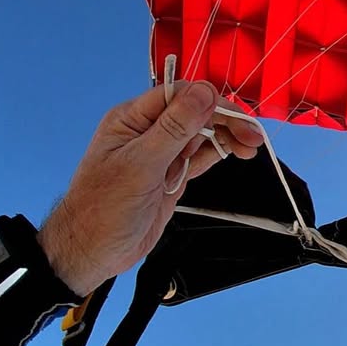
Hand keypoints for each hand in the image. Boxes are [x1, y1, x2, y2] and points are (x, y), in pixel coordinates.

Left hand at [37, 82, 263, 295]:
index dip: (211, 102)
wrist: (92, 252)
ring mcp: (161, 154)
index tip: (236, 118)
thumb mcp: (141, 164)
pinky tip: (236, 153)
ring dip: (227, 137)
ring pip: (202, 135)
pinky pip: (200, 157)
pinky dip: (219, 154)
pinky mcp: (171, 175)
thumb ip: (174, 128)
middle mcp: (148, 131)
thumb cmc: (103, 208)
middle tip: (253, 137)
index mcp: (133, 119)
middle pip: (195, 114)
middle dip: (225, 121)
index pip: (179, 95)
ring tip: (250, 148)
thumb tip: (204, 93)